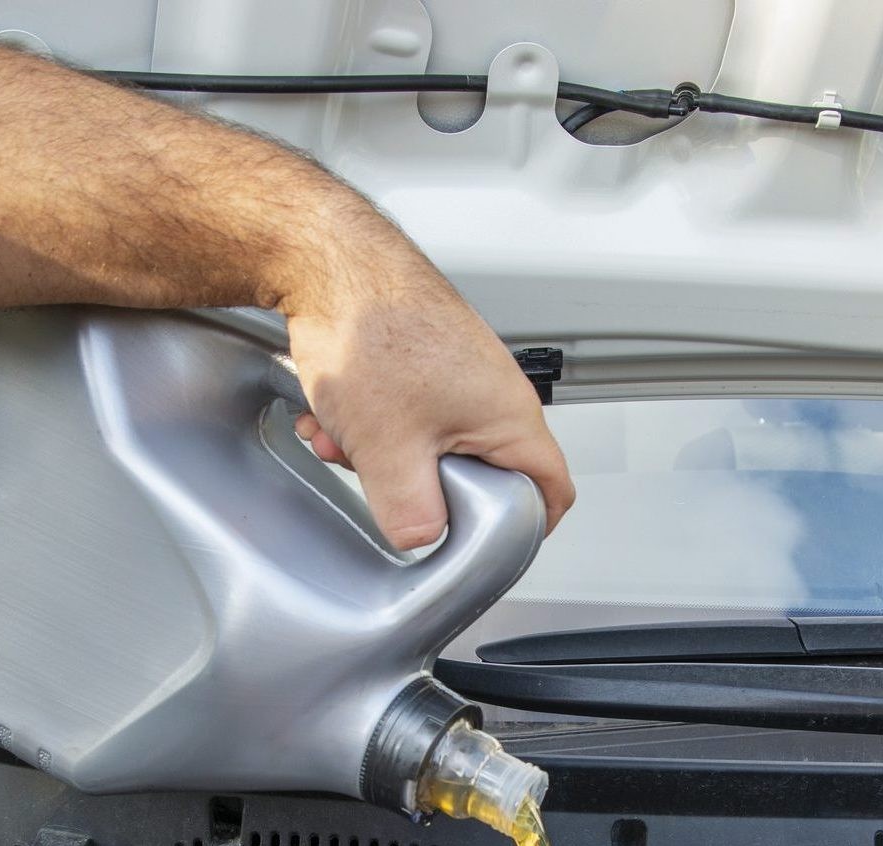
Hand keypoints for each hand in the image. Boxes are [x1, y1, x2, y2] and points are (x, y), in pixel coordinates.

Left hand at [286, 251, 573, 551]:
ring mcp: (458, 376)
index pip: (552, 489)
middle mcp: (493, 393)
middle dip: (425, 491)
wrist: (330, 261)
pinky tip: (335, 418)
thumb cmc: (372, 327)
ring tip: (347, 442)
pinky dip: (372, 428)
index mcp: (509, 415)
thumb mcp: (388, 448)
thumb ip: (410, 512)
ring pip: (432, 447)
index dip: (530, 529)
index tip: (496, 548)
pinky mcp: (424, 364)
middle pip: (480, 475)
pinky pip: (407, 417)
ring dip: (386, 457)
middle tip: (390, 487)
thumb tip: (423, 541)